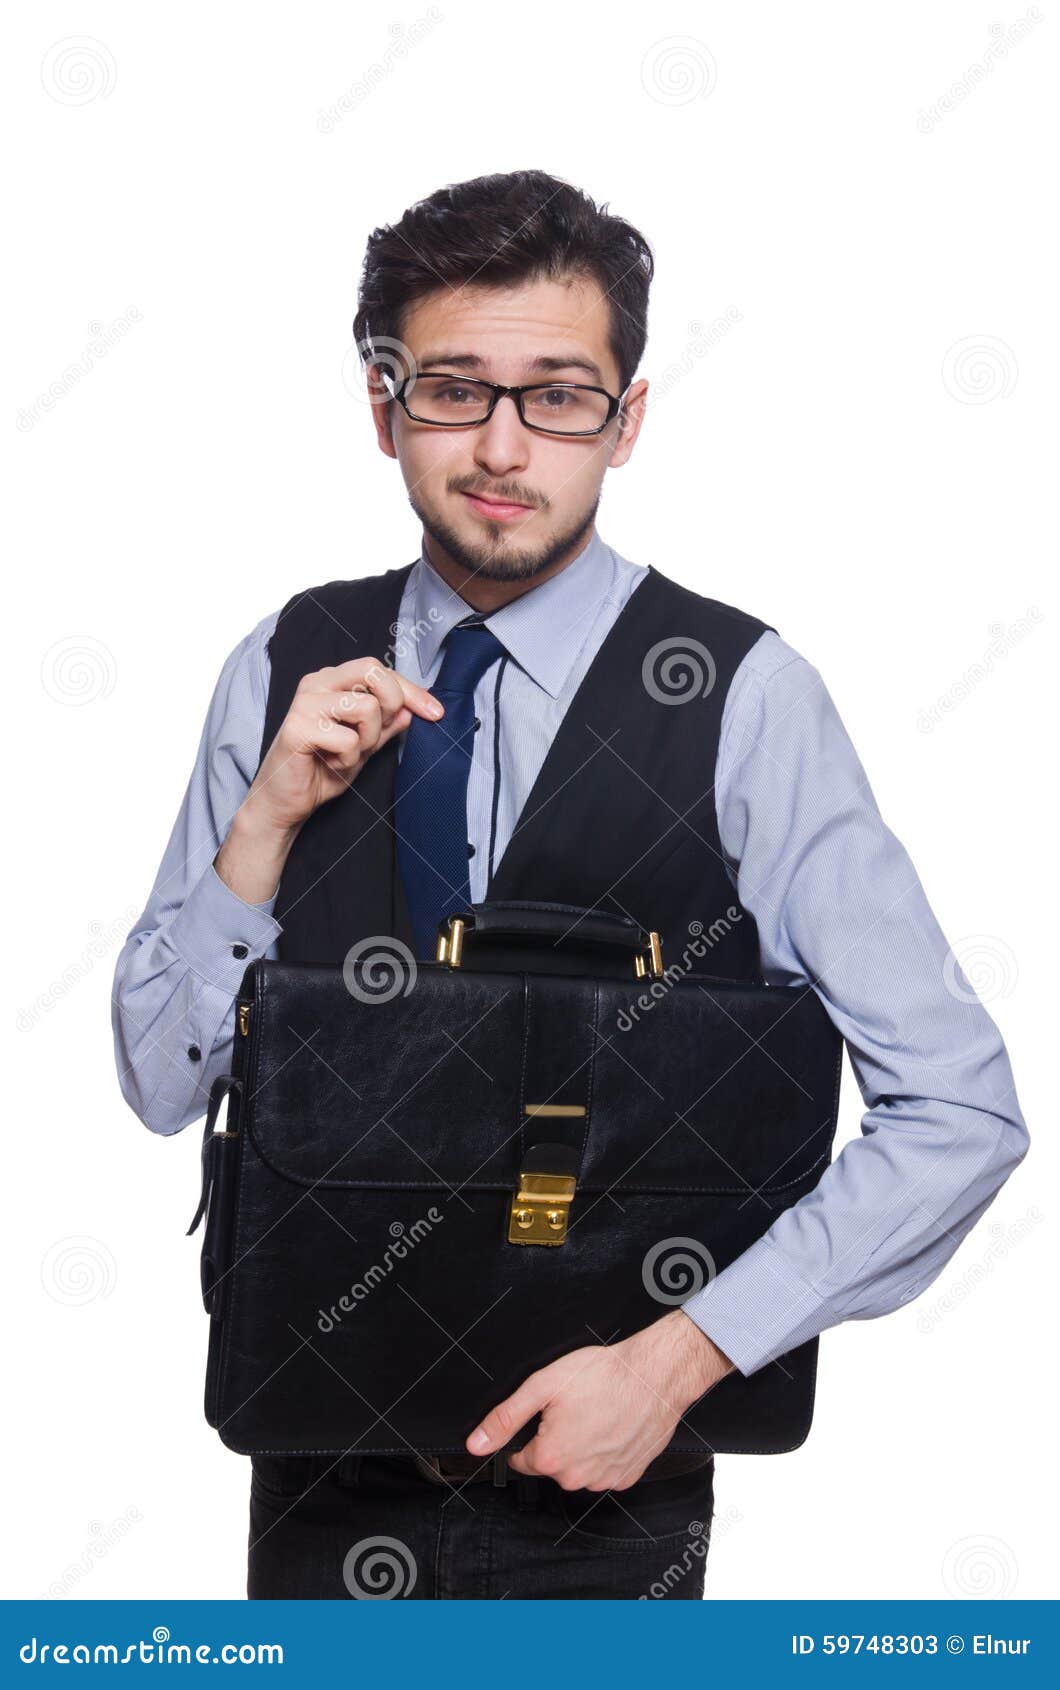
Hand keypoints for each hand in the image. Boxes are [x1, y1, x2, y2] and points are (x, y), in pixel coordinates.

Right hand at [242, 656, 443, 836]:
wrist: (286, 803)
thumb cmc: (321, 770)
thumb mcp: (365, 746)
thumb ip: (387, 725)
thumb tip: (413, 708)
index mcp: (332, 681)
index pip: (381, 671)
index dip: (413, 691)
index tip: (436, 713)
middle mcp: (316, 683)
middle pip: (374, 671)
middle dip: (391, 705)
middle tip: (374, 738)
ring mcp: (305, 703)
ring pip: (366, 707)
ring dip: (367, 740)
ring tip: (345, 754)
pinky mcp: (296, 727)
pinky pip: (348, 738)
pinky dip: (347, 759)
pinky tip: (329, 764)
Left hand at [465, 1309, 734, 1489]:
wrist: (655, 1375)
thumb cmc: (603, 1375)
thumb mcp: (543, 1386)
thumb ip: (505, 1418)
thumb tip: (475, 1444)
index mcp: (550, 1458)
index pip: (519, 1458)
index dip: (528, 1432)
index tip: (546, 1413)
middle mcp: (576, 1477)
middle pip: (549, 1464)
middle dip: (555, 1438)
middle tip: (574, 1407)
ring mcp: (604, 1480)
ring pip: (577, 1468)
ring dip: (581, 1447)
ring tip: (595, 1413)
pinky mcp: (628, 1476)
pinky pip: (605, 1470)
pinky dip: (605, 1452)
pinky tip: (613, 1426)